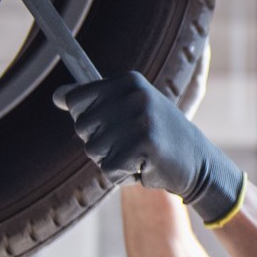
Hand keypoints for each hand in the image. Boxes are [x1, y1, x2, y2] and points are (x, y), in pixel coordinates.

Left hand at [54, 71, 245, 225]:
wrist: (198, 162)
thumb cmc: (158, 136)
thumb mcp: (129, 109)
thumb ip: (95, 101)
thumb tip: (57, 95)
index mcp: (129, 81)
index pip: (75, 99)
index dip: (88, 120)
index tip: (114, 125)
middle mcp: (134, 95)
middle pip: (81, 127)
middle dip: (101, 143)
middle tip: (131, 143)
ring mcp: (140, 118)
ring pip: (92, 150)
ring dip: (111, 161)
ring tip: (138, 155)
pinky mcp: (144, 144)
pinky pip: (108, 169)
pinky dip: (122, 176)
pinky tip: (145, 167)